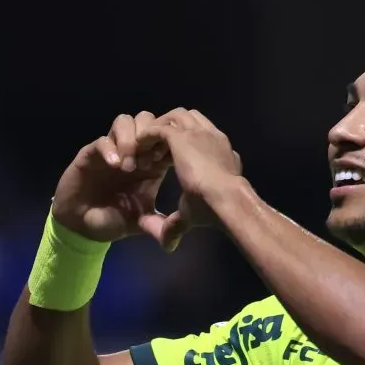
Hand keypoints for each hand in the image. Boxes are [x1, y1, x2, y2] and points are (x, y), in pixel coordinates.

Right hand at [51, 111, 172, 245]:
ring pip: (125, 121)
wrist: (82, 226)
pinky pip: (102, 140)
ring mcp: (112, 150)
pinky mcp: (90, 154)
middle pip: (146, 119)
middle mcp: (132, 151)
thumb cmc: (114, 219)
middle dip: (150, 136)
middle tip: (149, 162)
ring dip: (130, 139)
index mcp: (150, 162)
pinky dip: (110, 149)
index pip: (164, 136)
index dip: (169, 143)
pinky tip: (115, 166)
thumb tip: (181, 229)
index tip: (170, 162)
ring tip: (130, 166)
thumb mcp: (143, 221)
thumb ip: (161, 223)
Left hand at [138, 108, 244, 249]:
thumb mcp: (194, 213)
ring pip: (172, 118)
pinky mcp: (181, 137)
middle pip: (186, 119)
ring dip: (156, 131)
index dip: (178, 147)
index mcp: (218, 152)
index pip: (197, 136)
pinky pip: (157, 127)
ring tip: (142, 150)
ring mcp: (196, 134)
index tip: (161, 163)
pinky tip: (136, 150)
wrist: (228, 202)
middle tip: (152, 153)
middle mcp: (210, 137)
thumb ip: (178, 223)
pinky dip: (145, 136)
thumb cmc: (216, 210)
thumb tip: (167, 246)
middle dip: (167, 130)